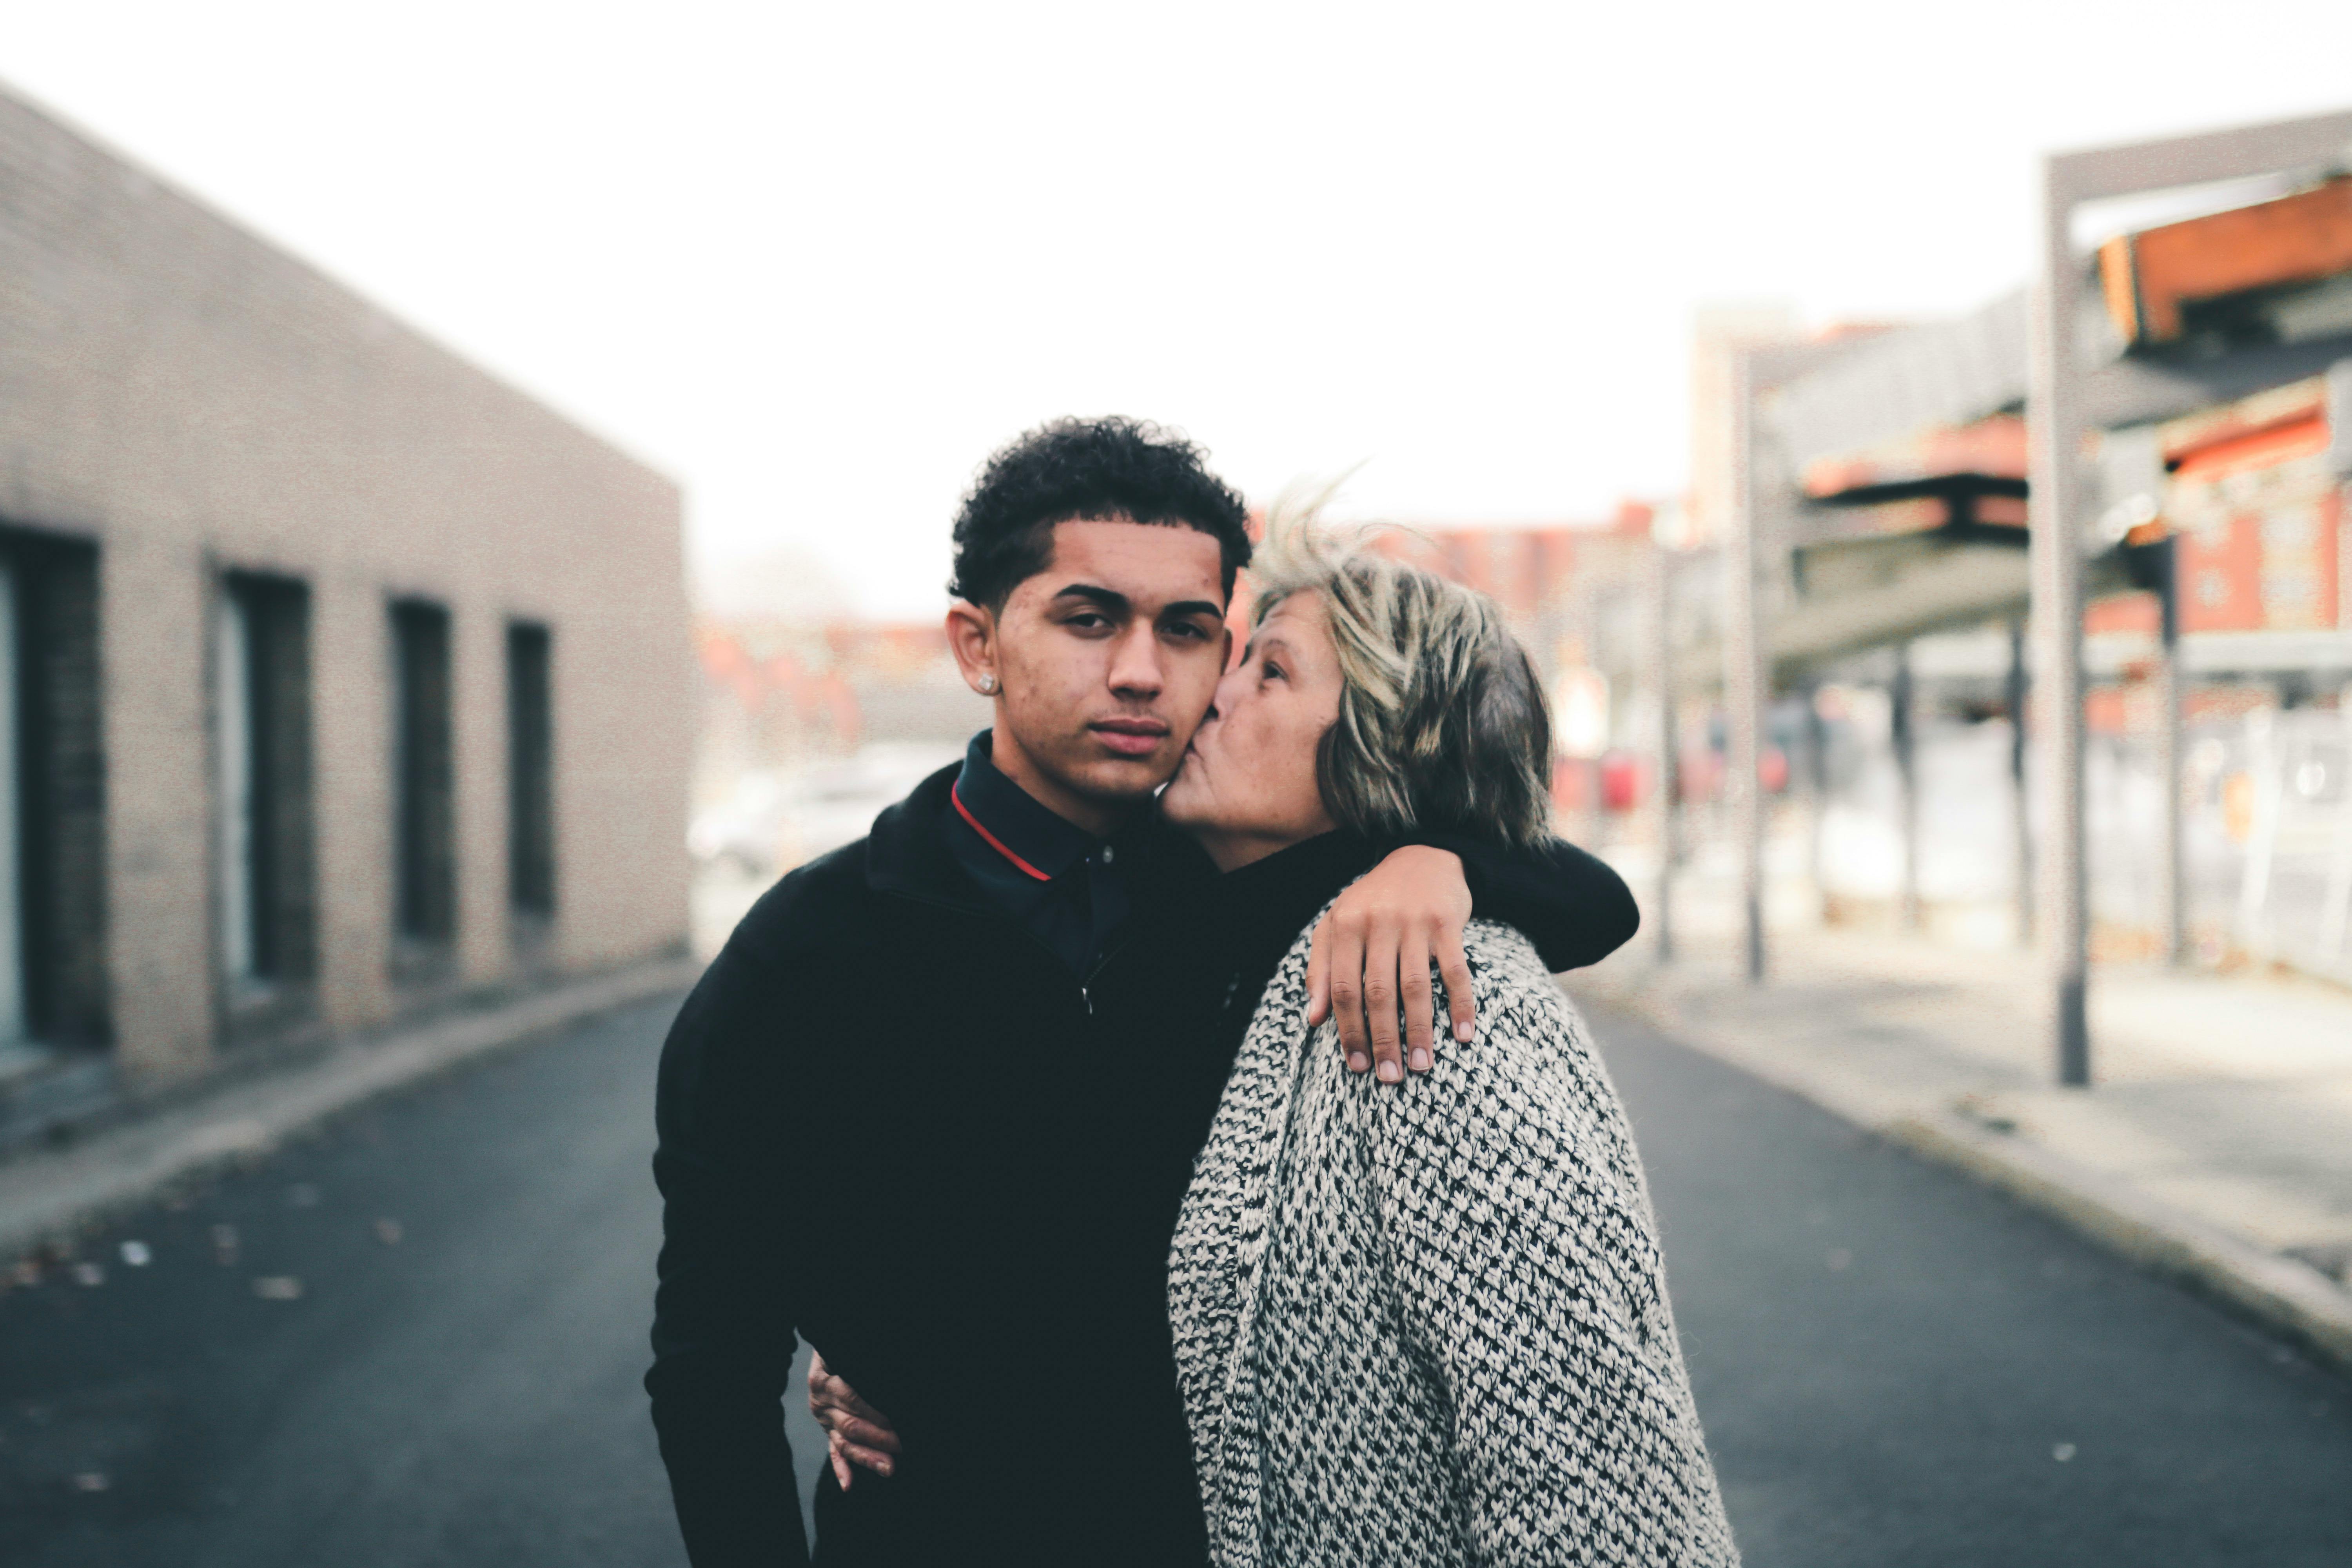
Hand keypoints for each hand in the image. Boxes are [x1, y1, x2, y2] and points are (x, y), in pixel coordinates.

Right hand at [807, 1350, 901, 1490]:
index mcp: (826, 1375)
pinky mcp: (826, 1429)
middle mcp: (821, 1398)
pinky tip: (849, 1485)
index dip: (877, 1411)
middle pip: (851, 1423)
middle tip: (903, 1444)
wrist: (829, 1342)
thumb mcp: (853, 1351)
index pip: (854, 1397)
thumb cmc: (849, 1347)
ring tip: (890, 1468)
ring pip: (845, 1442)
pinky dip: (842, 1469)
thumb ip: (865, 1365)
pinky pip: (834, 1451)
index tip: (900, 1418)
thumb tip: (898, 1381)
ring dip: (868, 1457)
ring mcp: (822, 1416)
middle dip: (879, 1437)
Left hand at [1305, 845, 1475, 1081]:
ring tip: (1420, 1065)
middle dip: (1382, 1039)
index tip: (1356, 1065)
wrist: (1423, 858)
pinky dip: (1460, 1005)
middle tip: (1389, 1076)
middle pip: (1378, 993)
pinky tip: (1462, 1035)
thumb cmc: (1373, 902)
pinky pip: (1456, 971)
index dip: (1348, 1030)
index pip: (1342, 987)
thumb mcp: (1336, 926)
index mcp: (1345, 925)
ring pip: (1415, 987)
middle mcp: (1378, 922)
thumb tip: (1312, 1019)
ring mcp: (1414, 921)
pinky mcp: (1447, 922)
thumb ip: (1320, 969)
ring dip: (1418, 1031)